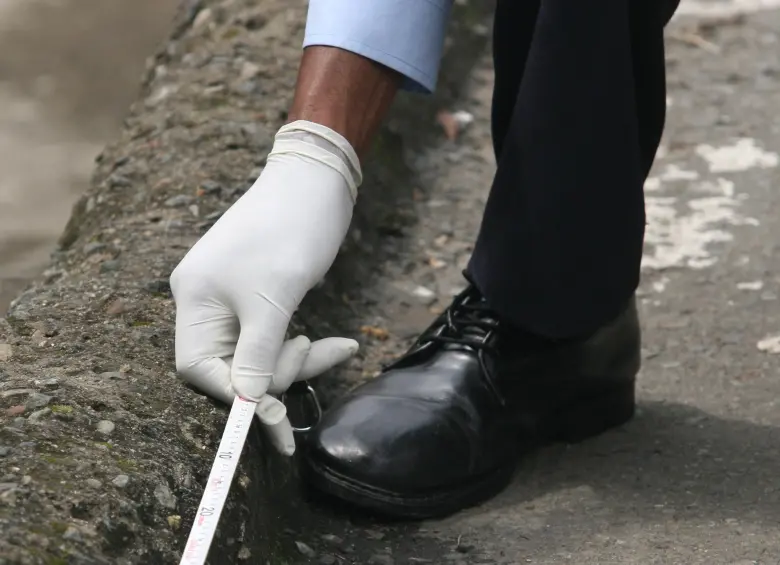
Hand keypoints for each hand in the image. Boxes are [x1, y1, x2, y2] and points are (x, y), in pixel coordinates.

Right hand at [170, 121, 361, 454]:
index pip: (199, 369)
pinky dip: (302, 346)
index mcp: (195, 299)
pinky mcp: (260, 298)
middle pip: (232, 367)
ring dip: (298, 360)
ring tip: (334, 346)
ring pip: (259, 356)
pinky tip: (338, 344)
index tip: (274, 419)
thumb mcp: (275, 297)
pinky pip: (275, 338)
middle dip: (278, 372)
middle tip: (316, 351)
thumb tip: (248, 404)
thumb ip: (259, 354)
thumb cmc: (292, 230)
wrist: (318, 180)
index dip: (236, 397)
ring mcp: (233, 300)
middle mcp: (206, 302)